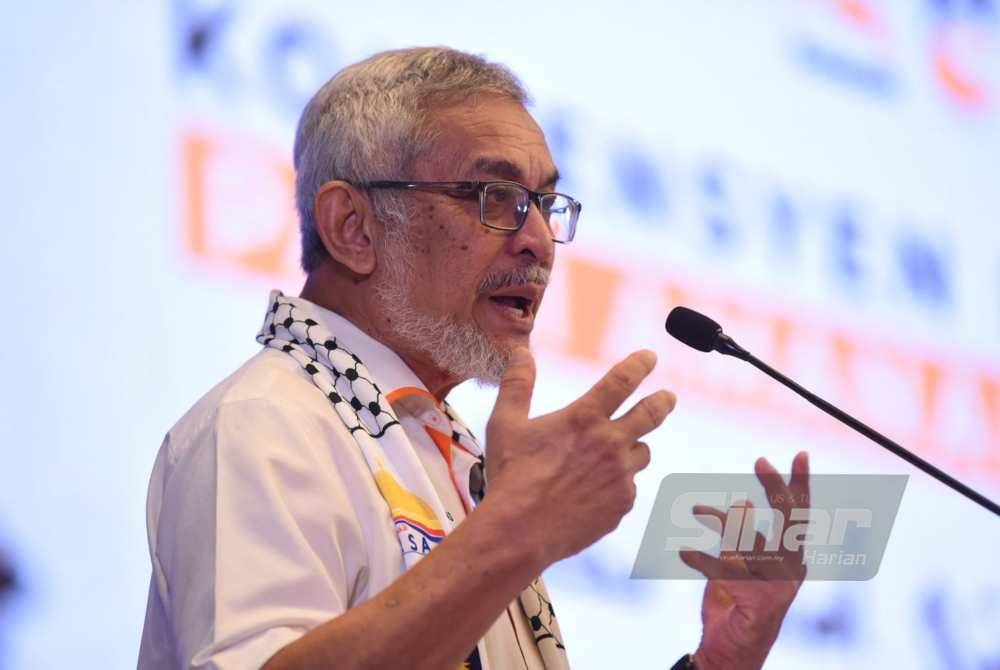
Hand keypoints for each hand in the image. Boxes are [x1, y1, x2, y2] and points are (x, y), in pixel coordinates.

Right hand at [484, 348, 675, 564]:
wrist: (521, 532)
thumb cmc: (510, 477)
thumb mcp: (505, 424)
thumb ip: (517, 384)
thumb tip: (521, 351)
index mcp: (584, 418)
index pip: (622, 380)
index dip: (640, 364)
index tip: (650, 357)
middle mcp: (610, 443)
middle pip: (651, 413)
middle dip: (663, 401)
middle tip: (669, 396)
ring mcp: (620, 476)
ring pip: (641, 453)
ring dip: (633, 447)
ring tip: (616, 453)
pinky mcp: (622, 504)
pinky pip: (630, 486)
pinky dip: (619, 482)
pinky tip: (596, 490)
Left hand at [684, 452, 809, 669]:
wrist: (731, 650)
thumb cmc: (737, 604)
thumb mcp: (738, 562)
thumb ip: (742, 534)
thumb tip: (744, 503)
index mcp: (791, 556)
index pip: (799, 514)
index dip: (801, 484)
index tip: (800, 455)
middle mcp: (792, 568)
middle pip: (790, 521)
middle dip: (777, 489)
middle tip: (761, 461)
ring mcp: (779, 586)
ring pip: (753, 543)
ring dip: (725, 524)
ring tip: (698, 509)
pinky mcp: (760, 602)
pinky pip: (729, 573)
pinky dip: (704, 561)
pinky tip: (683, 553)